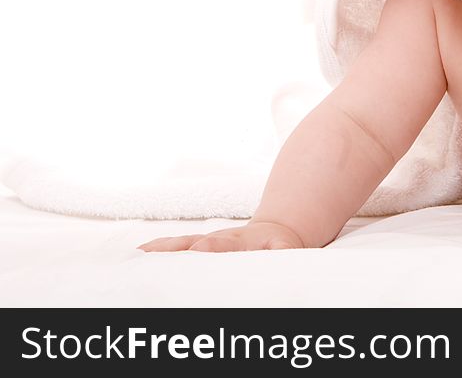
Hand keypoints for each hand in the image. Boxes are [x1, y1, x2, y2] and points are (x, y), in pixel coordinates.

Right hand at [137, 221, 305, 252]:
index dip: (210, 246)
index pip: (222, 243)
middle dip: (177, 250)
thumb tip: (287, 266)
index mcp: (241, 241)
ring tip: (136, 257)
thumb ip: (285, 255)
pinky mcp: (196, 245)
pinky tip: (136, 255)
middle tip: (156, 257)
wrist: (274, 231)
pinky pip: (173, 246)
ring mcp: (205, 241)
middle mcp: (218, 239)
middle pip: (194, 243)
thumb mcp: (288, 249)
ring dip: (159, 250)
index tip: (198, 248)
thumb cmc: (278, 246)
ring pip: (179, 244)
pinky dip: (155, 250)